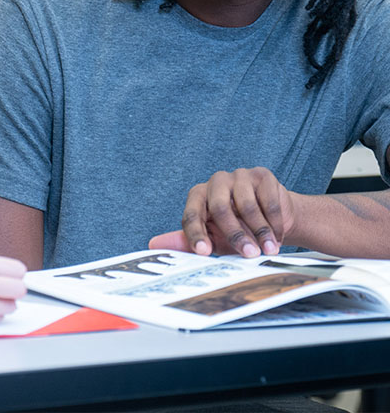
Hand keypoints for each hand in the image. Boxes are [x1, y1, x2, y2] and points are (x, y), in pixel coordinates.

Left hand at [148, 167, 295, 257]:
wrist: (273, 219)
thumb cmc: (237, 229)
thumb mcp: (213, 238)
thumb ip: (186, 240)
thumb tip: (153, 244)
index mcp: (198, 196)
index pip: (192, 214)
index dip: (196, 234)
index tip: (204, 253)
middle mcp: (215, 182)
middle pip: (219, 207)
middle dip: (235, 234)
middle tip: (249, 255)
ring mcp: (239, 175)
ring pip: (246, 205)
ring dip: (260, 231)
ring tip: (269, 250)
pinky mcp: (262, 175)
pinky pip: (268, 200)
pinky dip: (274, 222)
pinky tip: (278, 236)